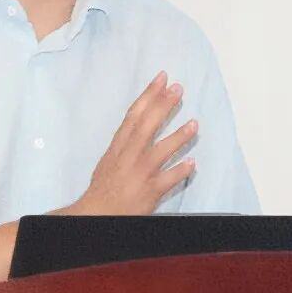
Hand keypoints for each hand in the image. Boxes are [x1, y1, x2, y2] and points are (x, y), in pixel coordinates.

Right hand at [70, 70, 197, 215]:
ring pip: (160, 151)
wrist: (97, 213)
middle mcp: (129, 156)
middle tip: (178, 89)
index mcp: (118, 146)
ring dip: (178, 137)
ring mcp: (139, 173)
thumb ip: (125, 142)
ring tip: (194, 124)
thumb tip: (138, 125)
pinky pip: (168, 179)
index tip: (161, 79)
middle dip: (162, 105)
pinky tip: (192, 163)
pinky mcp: (149, 191)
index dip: (148, 95)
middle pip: (147, 126)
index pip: (134, 115)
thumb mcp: (110, 158)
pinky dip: (180, 171)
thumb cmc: (104, 187)